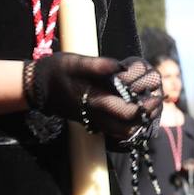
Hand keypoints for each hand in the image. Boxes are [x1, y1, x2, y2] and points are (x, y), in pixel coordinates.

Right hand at [24, 53, 161, 142]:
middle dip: (147, 117)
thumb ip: (100, 65)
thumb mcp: (76, 62)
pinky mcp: (92, 121)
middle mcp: (97, 117)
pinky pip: (114, 131)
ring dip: (139, 122)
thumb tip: (122, 67)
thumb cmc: (57, 71)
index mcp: (96, 102)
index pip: (128, 114)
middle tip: (156, 101)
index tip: (156, 96)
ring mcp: (94, 121)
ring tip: (147, 103)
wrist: (36, 86)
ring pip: (123, 132)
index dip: (146, 108)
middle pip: (129, 129)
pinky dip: (128, 125)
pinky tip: (134, 109)